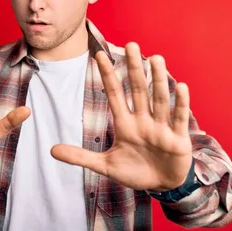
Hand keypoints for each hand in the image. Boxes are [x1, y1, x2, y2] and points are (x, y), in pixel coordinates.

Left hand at [51, 43, 192, 191]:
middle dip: (134, 69)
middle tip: (131, 44)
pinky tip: (180, 86)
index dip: (107, 75)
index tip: (98, 55)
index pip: (114, 95)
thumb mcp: (105, 166)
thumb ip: (80, 157)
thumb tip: (51, 150)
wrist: (161, 186)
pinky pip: (179, 118)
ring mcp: (161, 128)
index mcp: (125, 124)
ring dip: (157, 80)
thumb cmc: (135, 172)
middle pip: (137, 90)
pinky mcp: (178, 138)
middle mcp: (143, 120)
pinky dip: (180, 103)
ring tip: (156, 59)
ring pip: (159, 100)